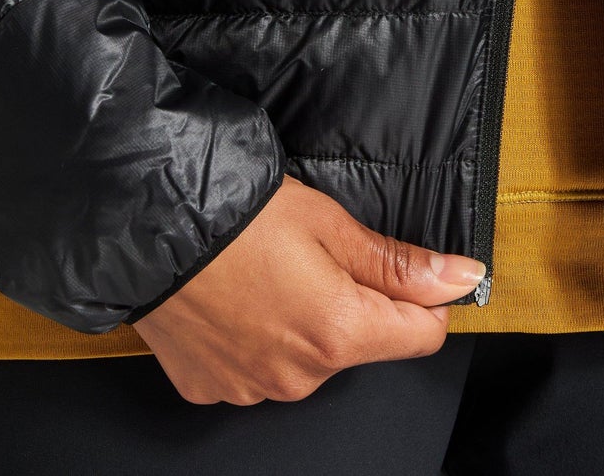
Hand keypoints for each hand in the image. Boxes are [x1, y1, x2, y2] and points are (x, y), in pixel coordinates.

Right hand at [129, 174, 485, 404]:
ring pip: (307, 359)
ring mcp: (253, 388)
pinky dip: (253, 339)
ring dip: (298, 324)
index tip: (391, 268)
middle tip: (307, 257)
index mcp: (340, 333)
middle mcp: (300, 376)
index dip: (419, 297)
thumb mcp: (329, 223)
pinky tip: (231, 301)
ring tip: (261, 276)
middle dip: (349, 306)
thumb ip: (399, 264)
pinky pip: (255, 369)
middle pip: (359, 346)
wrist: (142, 225)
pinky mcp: (214, 388)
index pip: (423, 335)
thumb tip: (462, 278)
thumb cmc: (233, 215)